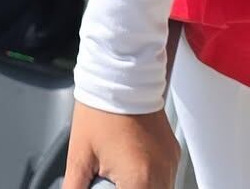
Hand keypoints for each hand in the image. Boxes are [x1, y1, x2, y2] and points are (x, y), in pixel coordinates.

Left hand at [63, 104, 178, 188]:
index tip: (102, 186)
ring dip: (140, 186)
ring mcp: (170, 162)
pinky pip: (164, 176)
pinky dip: (149, 179)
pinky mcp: (173, 151)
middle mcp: (162, 173)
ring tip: (117, 171)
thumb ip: (75, 187)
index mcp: (140, 179)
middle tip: (108, 179)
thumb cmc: (100, 108)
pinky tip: (129, 164)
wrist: (119, 72)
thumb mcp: (79, 155)